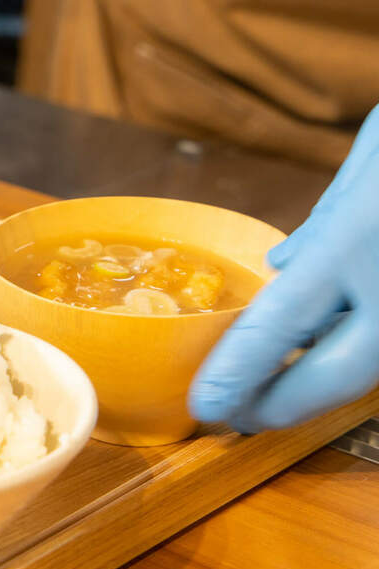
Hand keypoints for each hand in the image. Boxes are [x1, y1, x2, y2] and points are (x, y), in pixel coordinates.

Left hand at [189, 106, 378, 431]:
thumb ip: (330, 217)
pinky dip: (359, 348)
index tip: (207, 405)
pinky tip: (328, 349)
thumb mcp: (376, 151)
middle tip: (238, 417)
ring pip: (372, 364)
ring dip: (324, 382)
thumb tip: (285, 262)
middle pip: (340, 371)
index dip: (240, 369)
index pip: (282, 319)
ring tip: (276, 394)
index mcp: (360, 236)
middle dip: (285, 402)